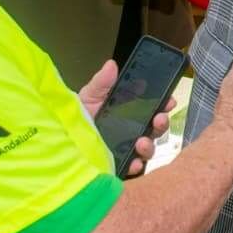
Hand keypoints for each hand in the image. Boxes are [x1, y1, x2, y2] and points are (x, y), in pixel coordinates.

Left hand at [79, 62, 173, 178]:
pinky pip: (133, 168)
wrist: (64, 139)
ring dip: (149, 146)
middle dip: (162, 124)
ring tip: (142, 142)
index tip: (169, 100)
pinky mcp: (120, 166)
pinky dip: (135, 166)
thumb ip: (102, 82)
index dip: (164, 104)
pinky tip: (133, 162)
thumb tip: (111, 65)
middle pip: (156, 129)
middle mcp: (133, 132)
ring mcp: (128, 150)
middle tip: (159, 118)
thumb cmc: (80, 117)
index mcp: (130, 113)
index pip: (153, 108)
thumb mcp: (90, 96)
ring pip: (148, 149)